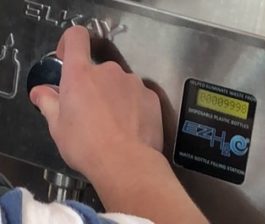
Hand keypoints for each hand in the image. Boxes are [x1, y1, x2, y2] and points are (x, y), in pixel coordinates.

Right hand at [30, 26, 162, 174]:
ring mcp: (133, 82)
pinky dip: (133, 105)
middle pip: (99, 70)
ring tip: (115, 123)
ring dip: (115, 96)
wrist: (126, 162)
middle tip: (92, 111)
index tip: (68, 58)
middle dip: (94, 85)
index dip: (70, 43)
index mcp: (81, 74)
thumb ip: (48, 103)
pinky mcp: (151, 96)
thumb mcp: (58, 127)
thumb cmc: (85, 145)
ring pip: (120, 84)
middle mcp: (109, 71)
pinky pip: (138, 95)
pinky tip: (132, 126)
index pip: (76, 37)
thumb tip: (40, 92)